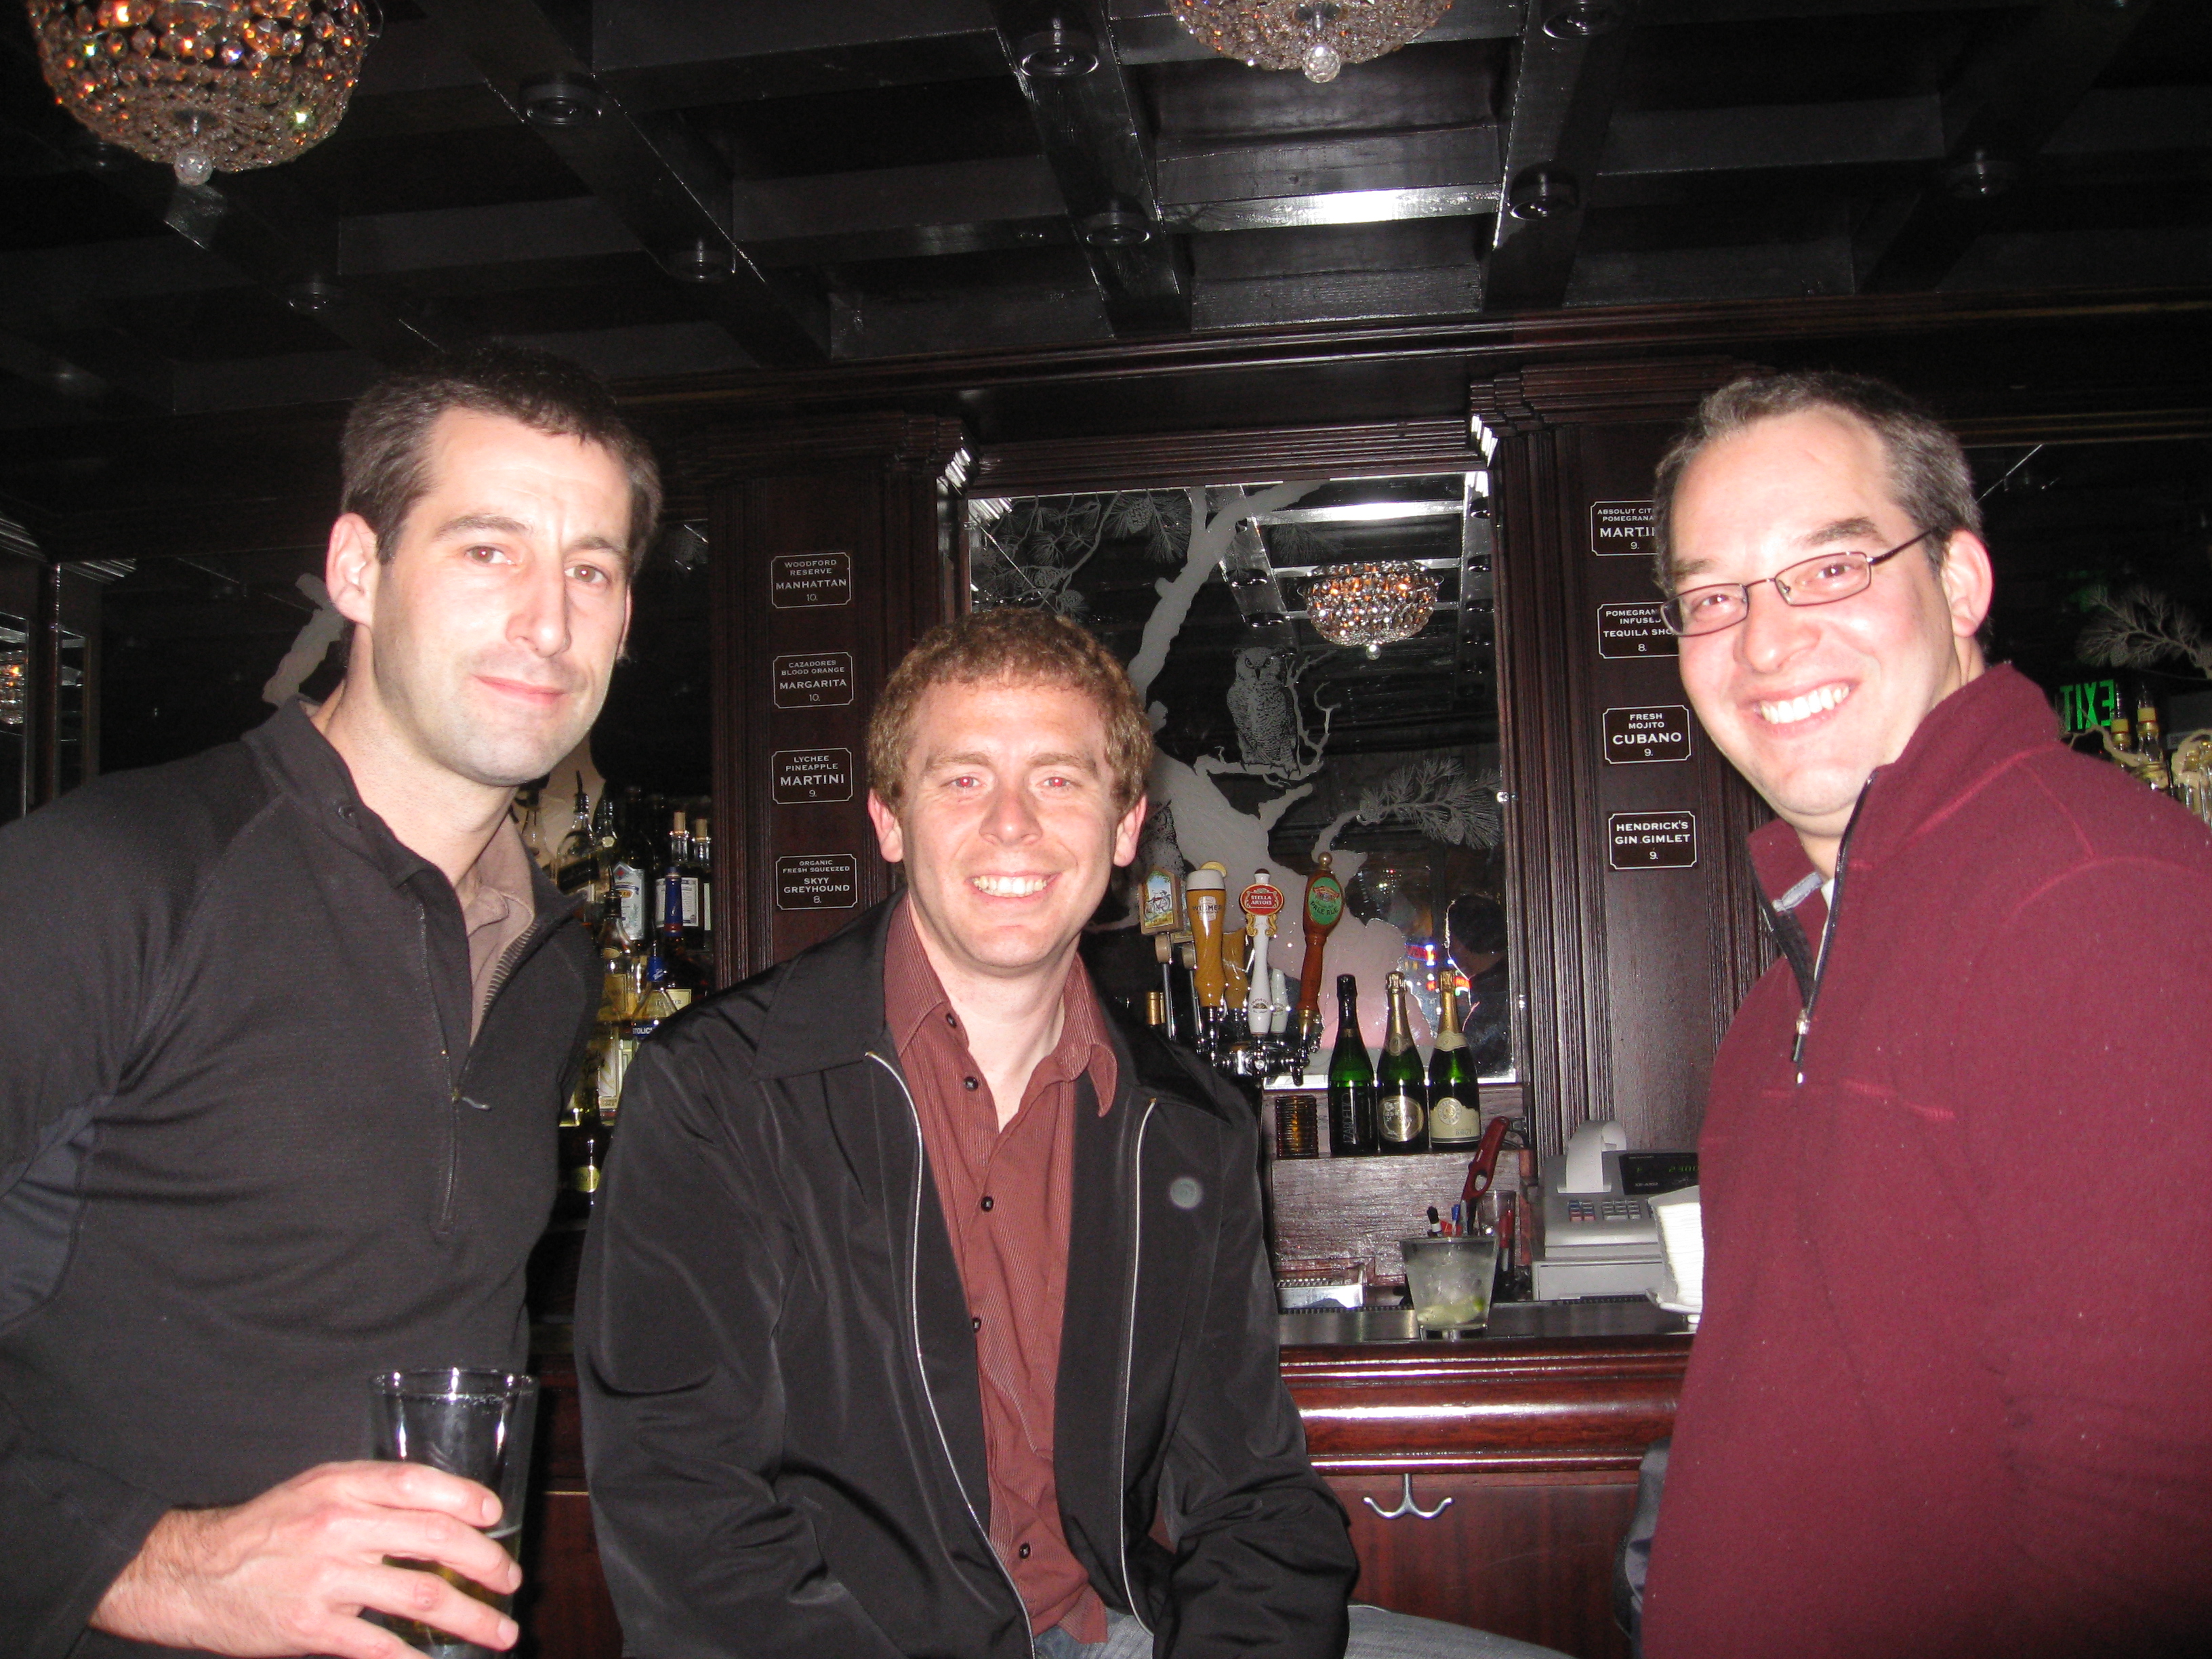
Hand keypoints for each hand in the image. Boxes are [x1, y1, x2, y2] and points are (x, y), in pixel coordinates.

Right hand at [89, 1460, 522, 1658]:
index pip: (419, 1483)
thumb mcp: (315, 1490)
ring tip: (500, 1632)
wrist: (193, 1574)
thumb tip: (442, 1511)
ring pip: (422, 1595)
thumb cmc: (264, 1530)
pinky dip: (418, 1656)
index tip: (497, 1517)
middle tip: (511, 1581)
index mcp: (343, 1486)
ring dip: (472, 1617)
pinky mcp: (312, 1627)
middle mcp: (340, 1526)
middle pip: (436, 1537)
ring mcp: (327, 1578)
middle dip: (485, 1562)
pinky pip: (381, 1644)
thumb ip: (372, 1495)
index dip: (467, 1497)